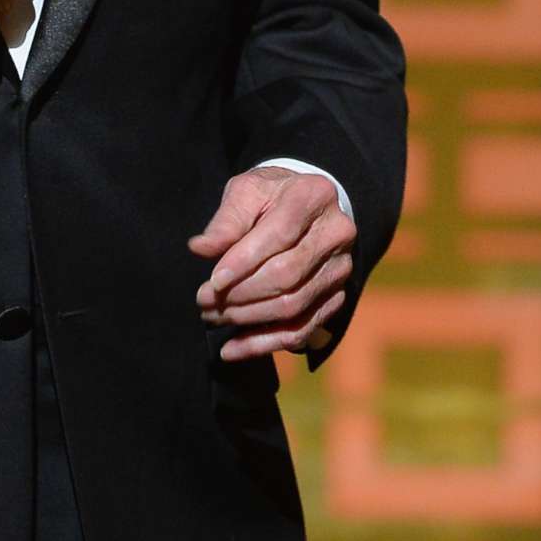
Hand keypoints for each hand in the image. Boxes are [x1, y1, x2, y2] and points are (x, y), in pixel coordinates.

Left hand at [187, 166, 356, 360]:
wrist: (304, 206)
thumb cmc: (268, 196)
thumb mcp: (246, 192)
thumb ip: (226, 220)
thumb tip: (200, 248)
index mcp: (313, 196)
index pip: (279, 235)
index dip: (243, 262)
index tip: (213, 281)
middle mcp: (336, 234)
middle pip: (287, 275)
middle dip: (240, 294)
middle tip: (204, 302)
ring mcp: (340, 268)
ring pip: (294, 306)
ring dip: (248, 319)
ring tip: (213, 317)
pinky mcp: (336, 296)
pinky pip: (302, 329)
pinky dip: (265, 343)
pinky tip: (233, 349)